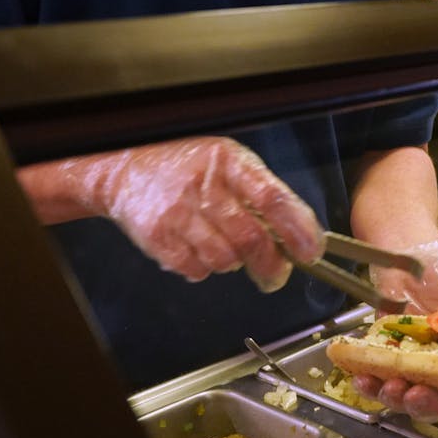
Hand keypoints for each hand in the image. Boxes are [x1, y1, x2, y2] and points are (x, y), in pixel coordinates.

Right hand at [60, 136, 324, 289]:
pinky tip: (201, 250)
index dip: (297, 229)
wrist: (127, 167)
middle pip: (250, 238)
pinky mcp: (157, 237)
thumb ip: (261, 192)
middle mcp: (204, 185)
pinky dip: (206, 268)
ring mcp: (178, 212)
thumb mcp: (229, 162)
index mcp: (230, 162)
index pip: (273, 199)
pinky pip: (195, 269)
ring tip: (229, 251)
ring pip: (224, 259)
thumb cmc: (189, 166)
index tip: (310, 250)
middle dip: (272, 265)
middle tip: (277, 274)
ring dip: (235, 264)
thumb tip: (297, 232)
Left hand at [353, 235, 437, 422]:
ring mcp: (417, 367)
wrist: (406, 257)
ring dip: (398, 398)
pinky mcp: (389, 361)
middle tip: (416, 395)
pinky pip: (380, 381)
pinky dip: (371, 385)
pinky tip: (364, 378)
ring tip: (388, 386)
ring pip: (410, 397)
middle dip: (428, 404)